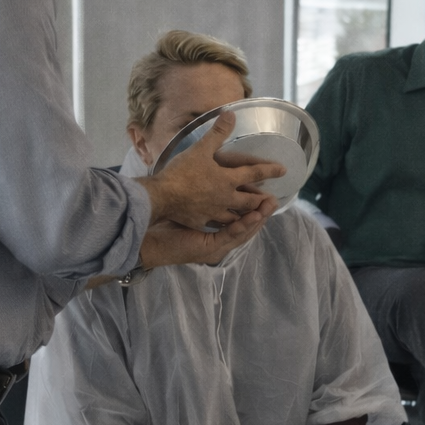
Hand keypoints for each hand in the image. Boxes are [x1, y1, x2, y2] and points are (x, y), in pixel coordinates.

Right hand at [138, 112, 286, 229]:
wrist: (162, 196)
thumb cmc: (182, 172)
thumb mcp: (201, 148)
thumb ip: (217, 133)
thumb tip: (230, 113)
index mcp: (228, 179)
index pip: (254, 173)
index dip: (270, 170)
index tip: (283, 170)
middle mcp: (226, 198)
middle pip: (249, 201)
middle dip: (261, 200)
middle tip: (269, 200)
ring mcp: (215, 212)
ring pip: (237, 217)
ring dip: (246, 215)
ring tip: (252, 215)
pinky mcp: (202, 222)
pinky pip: (217, 226)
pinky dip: (224, 225)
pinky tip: (224, 225)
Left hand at [139, 195, 279, 268]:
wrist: (149, 242)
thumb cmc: (165, 225)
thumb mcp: (189, 209)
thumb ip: (203, 197)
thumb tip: (210, 176)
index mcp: (215, 233)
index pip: (240, 220)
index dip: (254, 208)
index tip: (265, 194)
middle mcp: (219, 241)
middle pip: (247, 227)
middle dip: (263, 212)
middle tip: (276, 199)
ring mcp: (216, 246)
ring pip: (243, 232)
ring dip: (258, 218)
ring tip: (270, 205)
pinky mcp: (211, 248)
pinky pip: (231, 236)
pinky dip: (243, 225)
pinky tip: (254, 216)